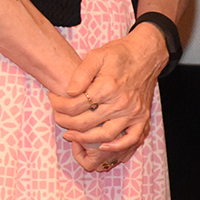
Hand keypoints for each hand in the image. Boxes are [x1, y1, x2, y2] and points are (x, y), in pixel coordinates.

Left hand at [49, 24, 166, 172]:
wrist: (146, 54)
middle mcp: (120, 102)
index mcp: (107, 87)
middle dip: (65, 122)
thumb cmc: (120, 54)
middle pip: (85, 122)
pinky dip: (117, 146)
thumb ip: (81, 73)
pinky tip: (102, 145)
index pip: (75, 105)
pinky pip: (131, 139)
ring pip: (104, 135)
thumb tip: (69, 92)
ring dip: (83, 138)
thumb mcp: (96, 55)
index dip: (59, 105)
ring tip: (71, 134)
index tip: (53, 101)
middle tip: (58, 118)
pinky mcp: (142, 117)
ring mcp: (132, 112)